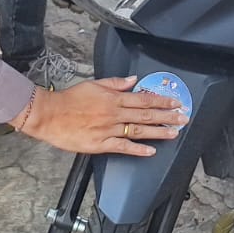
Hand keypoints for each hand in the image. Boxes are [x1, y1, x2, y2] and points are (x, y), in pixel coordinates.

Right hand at [17, 77, 187, 156]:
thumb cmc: (69, 99)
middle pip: (146, 114)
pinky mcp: (100, 144)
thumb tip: (133, 80)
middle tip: (183, 118)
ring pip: (138, 130)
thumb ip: (115, 83)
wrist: (50, 114)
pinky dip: (137, 149)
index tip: (176, 102)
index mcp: (114, 98)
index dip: (162, 101)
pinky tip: (150, 151)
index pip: (143, 99)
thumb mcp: (94, 84)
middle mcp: (115, 113)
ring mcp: (109, 129)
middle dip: (167, 116)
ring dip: (158, 132)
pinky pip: (122, 147)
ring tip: (174, 133)